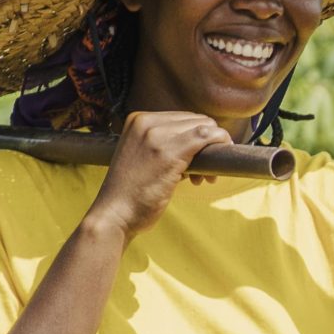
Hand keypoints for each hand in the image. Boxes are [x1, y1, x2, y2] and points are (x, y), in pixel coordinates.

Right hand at [88, 110, 230, 237]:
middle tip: (203, 173)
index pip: (182, 118)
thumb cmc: (131, 194)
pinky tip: (214, 172)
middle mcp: (146, 121)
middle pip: (195, 121)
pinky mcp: (169, 152)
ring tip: (204, 178)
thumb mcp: (141, 158)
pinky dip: (219, 147)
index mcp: (137, 120)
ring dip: (213, 151)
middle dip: (206, 144)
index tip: (197, 161)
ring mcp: (157, 135)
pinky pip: (207, 137)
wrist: (115, 214)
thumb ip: (162, 145)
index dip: (196, 138)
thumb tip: (196, 144)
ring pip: (204, 128)